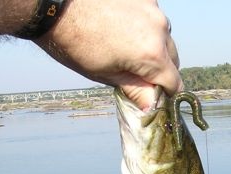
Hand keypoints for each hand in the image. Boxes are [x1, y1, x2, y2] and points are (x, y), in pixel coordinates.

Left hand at [37, 0, 182, 109]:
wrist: (55, 4)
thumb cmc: (75, 43)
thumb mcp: (106, 75)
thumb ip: (136, 90)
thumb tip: (152, 106)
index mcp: (152, 54)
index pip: (175, 83)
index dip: (165, 94)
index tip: (152, 97)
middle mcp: (160, 29)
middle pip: (173, 60)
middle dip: (160, 71)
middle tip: (136, 75)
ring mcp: (153, 8)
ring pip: (165, 37)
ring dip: (154, 47)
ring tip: (126, 48)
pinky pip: (153, 18)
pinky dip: (144, 27)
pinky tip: (122, 29)